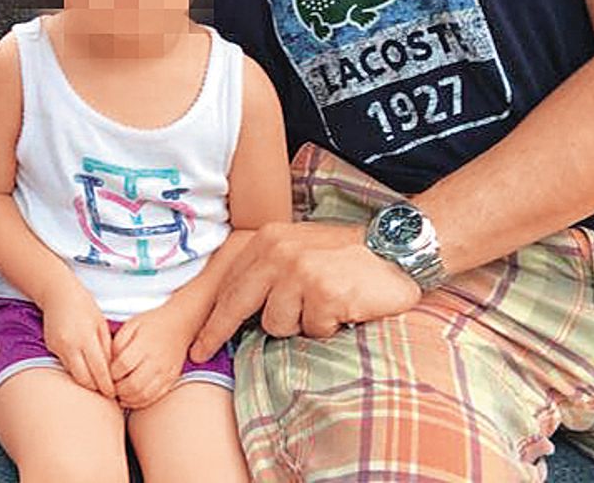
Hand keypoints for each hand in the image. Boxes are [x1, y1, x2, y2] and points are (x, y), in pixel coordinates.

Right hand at [41, 279, 115, 397]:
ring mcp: (58, 347)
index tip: (113, 394)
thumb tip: (112, 371)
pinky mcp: (51, 348)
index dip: (107, 386)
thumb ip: (106, 348)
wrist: (58, 293)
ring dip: (85, 381)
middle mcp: (70, 345)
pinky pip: (65, 365)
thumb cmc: (85, 306)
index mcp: (86, 338)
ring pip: (73, 375)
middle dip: (95, 389)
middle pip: (84, 379)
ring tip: (96, 383)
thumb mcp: (101, 324)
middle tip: (105, 392)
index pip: (99, 371)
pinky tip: (83, 367)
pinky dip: (75, 369)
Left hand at [110, 284, 209, 410]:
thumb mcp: (131, 325)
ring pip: (143, 395)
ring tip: (118, 393)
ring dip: (126, 398)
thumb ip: (118, 343)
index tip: (105, 372)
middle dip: (116, 389)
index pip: (122, 365)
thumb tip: (107, 363)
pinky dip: (139, 402)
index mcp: (143, 345)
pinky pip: (154, 398)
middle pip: (132, 384)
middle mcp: (155, 361)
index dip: (110, 373)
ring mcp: (165, 373)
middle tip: (109, 386)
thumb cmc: (152, 324)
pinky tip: (129, 398)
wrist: (181, 324)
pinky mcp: (170, 381)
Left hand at [190, 222, 422, 361]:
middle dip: (219, 332)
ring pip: (277, 324)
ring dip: (299, 325)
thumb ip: (268, 269)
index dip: (213, 316)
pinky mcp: (325, 294)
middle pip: (238, 304)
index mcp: (268, 240)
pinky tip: (341, 310)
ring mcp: (301, 273)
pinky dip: (327, 328)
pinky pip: (312, 330)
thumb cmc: (345, 255)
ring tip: (322, 307)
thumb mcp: (297, 248)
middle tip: (203, 353)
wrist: (395, 247)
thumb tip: (236, 309)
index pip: (231, 284)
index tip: (198, 342)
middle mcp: (279, 253)